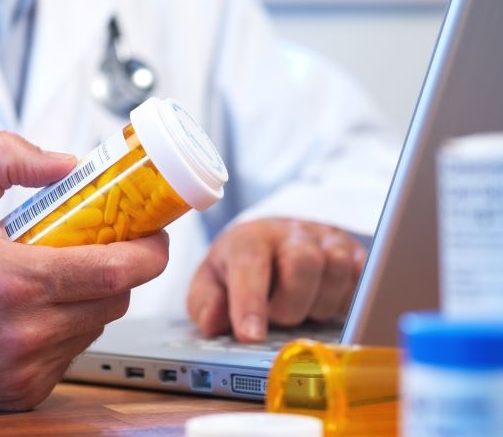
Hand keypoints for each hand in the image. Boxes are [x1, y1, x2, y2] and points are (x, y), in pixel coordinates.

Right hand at [0, 131, 168, 410]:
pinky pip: (72, 354)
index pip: (116, 270)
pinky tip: (37, 312)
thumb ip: (10, 160)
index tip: (155, 237)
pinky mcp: (22, 392)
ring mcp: (26, 367)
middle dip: (121, 270)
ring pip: (96, 326)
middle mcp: (26, 331)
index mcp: (15, 279)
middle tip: (108, 247)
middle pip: (116, 299)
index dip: (150, 252)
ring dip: (93, 299)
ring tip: (61, 277)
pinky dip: (68, 328)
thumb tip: (67, 164)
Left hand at [186, 218, 365, 341]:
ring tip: (302, 309)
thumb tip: (213, 322)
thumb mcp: (210, 282)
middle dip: (290, 303)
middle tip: (279, 317)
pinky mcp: (354, 253)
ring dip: (319, 303)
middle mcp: (290, 232)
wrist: (275, 240)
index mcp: (250, 237)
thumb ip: (204, 303)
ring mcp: (326, 240)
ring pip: (336, 269)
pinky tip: (328, 304)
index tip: (250, 335)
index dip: (250, 302)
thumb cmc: (240, 266)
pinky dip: (347, 298)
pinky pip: (363, 276)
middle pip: (302, 261)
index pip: (250, 265)